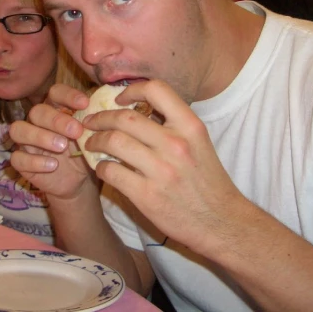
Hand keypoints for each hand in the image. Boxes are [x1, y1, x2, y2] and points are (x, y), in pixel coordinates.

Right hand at [9, 84, 95, 200]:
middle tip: (76, 132)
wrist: (79, 180)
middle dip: (56, 120)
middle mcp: (37, 121)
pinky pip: (17, 158)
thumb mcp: (90, 135)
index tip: (85, 104)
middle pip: (37, 111)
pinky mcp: (21, 162)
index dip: (67, 95)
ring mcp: (26, 141)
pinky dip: (35, 161)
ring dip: (40, 136)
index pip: (54, 92)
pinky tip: (53, 165)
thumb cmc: (84, 150)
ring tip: (61, 146)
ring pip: (19, 130)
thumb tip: (103, 107)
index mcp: (55, 109)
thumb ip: (92, 121)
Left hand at [83, 80, 245, 253]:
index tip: (119, 99)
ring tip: (91, 143)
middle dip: (101, 117)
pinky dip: (100, 167)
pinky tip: (102, 168)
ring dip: (95, 140)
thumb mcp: (199, 142)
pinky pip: (111, 171)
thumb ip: (174, 124)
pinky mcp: (147, 196)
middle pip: (124, 118)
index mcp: (190, 127)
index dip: (132, 90)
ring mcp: (161, 170)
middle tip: (91, 122)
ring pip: (113, 142)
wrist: (221, 222)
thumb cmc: (208, 180)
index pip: (156, 90)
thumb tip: (139, 107)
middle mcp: (176, 144)